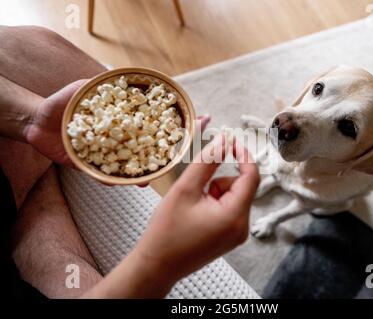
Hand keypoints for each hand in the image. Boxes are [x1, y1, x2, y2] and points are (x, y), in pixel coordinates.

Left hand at [25, 79, 210, 168]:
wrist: (36, 124)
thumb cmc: (60, 104)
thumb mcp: (78, 90)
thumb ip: (96, 85)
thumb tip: (114, 77)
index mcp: (122, 122)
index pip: (151, 122)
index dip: (171, 124)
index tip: (198, 120)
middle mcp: (120, 139)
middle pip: (148, 147)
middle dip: (166, 153)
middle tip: (183, 155)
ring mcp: (108, 155)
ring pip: (131, 166)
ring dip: (144, 173)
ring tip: (151, 178)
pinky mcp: (93, 168)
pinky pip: (107, 177)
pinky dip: (116, 181)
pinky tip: (123, 183)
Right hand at [84, 135, 259, 297]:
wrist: (156, 265)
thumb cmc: (166, 230)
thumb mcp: (186, 188)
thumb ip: (207, 160)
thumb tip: (224, 139)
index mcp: (234, 216)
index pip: (251, 175)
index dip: (242, 154)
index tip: (229, 141)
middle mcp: (241, 227)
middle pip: (241, 186)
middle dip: (218, 181)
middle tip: (195, 191)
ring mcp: (237, 235)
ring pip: (234, 197)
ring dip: (215, 193)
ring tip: (192, 207)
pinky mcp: (230, 237)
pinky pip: (230, 209)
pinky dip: (215, 204)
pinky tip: (196, 215)